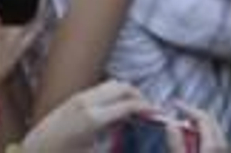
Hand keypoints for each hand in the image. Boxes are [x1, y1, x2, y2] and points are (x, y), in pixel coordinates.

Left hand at [21, 80, 148, 152]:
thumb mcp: (91, 152)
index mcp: (94, 118)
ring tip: (132, 109)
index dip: (146, 108)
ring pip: (112, 84)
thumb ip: (112, 137)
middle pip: (123, 87)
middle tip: (147, 110)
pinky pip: (101, 89)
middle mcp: (88, 102)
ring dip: (126, 92)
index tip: (157, 114)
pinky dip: (113, 94)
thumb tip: (127, 126)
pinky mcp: (73, 98)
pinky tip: (114, 109)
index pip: (129, 104)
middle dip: (139, 96)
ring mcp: (80, 97)